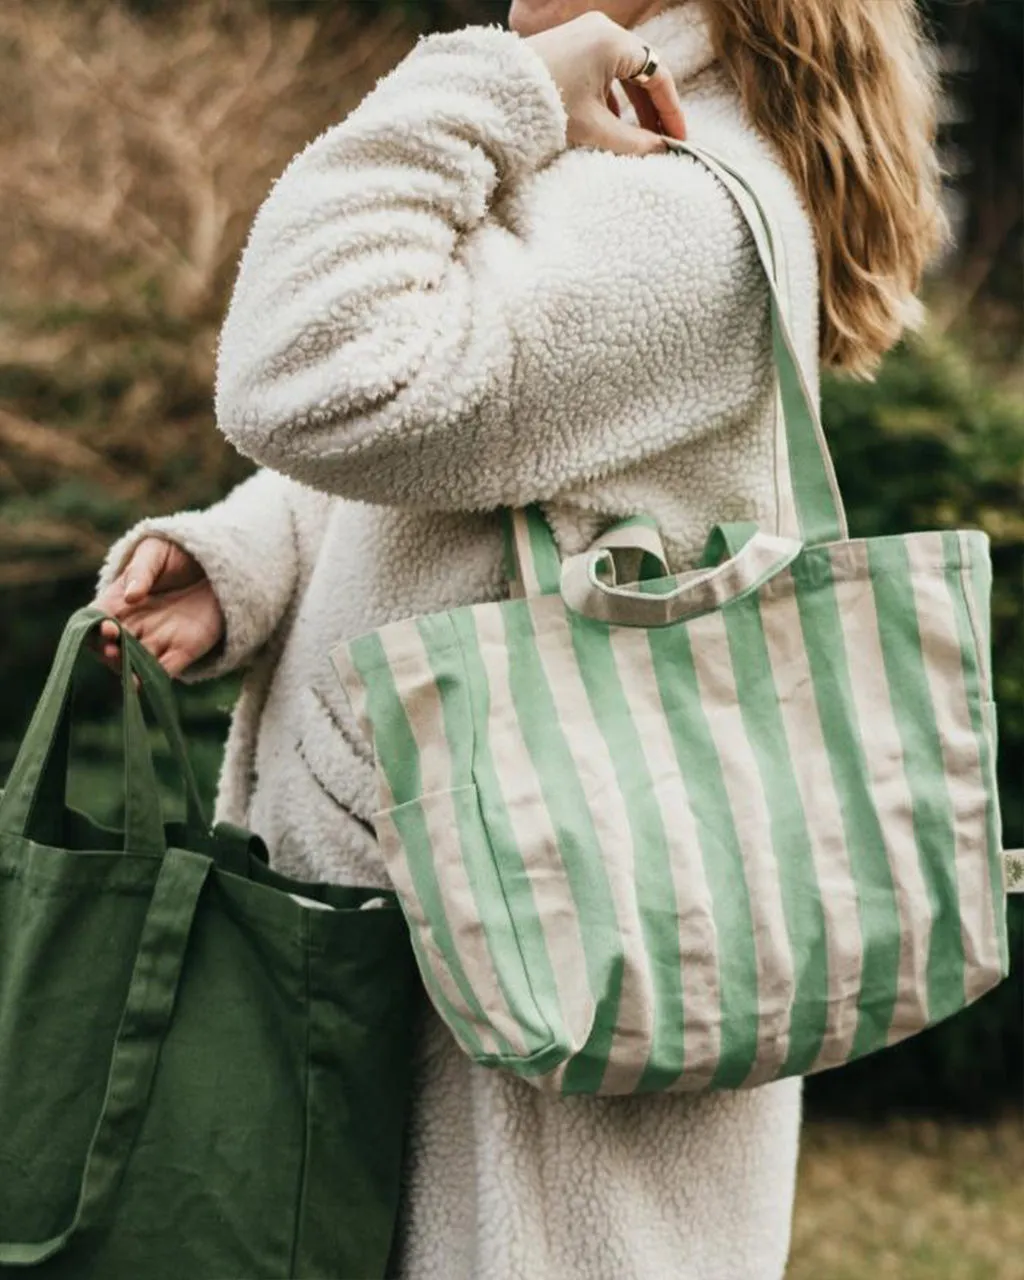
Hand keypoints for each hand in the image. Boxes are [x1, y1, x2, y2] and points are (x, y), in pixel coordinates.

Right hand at [92, 537, 224, 677]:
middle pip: (112, 646)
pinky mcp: (183, 650)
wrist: (213, 564)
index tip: (103, 626)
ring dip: (127, 669)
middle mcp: (134, 625)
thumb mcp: (155, 554)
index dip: (94, 626)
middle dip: (109, 651)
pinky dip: (152, 678)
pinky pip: (163, 669)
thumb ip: (142, 573)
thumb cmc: (175, 554)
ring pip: (134, 662)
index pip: (95, 619)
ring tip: (125, 671)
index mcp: (118, 602)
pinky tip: (142, 683)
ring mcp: (157, 639)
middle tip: (112, 648)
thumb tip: (131, 596)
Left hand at [526, 12, 685, 155]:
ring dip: (633, 105)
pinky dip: (612, 97)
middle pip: (642, 70)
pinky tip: (611, 124)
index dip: (672, 110)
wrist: (495, 94)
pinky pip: (602, 70)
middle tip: (664, 141)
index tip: (679, 139)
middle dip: (654, 108)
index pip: (658, 75)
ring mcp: (584, 35)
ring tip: (641, 137)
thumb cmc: (544, 106)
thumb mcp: (593, 128)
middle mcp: (602, 30)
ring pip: (622, 72)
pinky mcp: (570, 47)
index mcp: (613, 41)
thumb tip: (658, 151)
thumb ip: (632, 141)